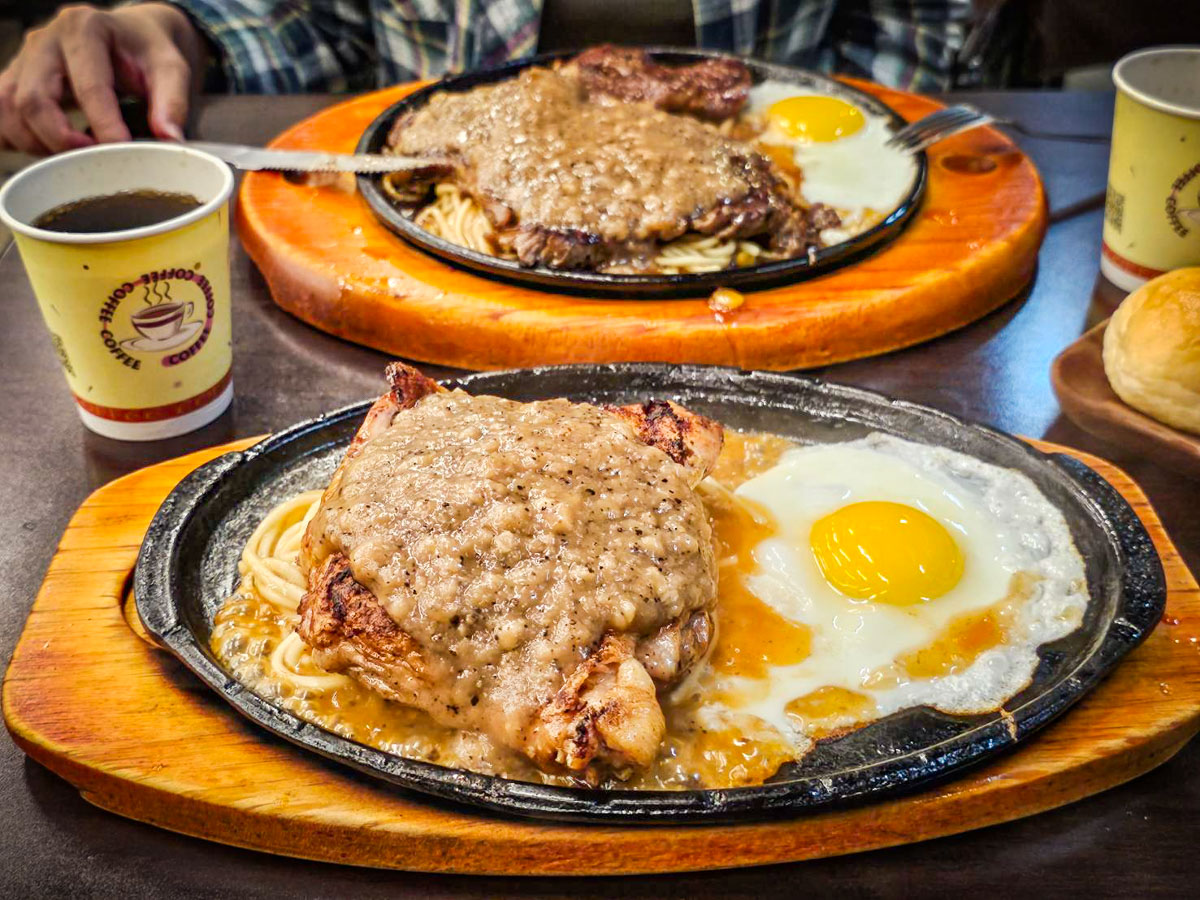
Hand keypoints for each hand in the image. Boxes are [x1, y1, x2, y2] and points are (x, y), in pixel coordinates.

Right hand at [0, 3, 207, 154]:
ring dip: (37, 144)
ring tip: (75, 158)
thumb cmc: (147, 51)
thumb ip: (173, 102)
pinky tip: (48, 151)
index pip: (88, 87)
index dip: (104, 126)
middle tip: (95, 162)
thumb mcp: (171, 68)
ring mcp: (25, 60)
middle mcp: (45, 41)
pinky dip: (18, 139)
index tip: (122, 153)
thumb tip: (170, 140)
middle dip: (62, 140)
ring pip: (8, 110)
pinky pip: (0, 113)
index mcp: (84, 29)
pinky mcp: (17, 80)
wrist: (130, 35)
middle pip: (32, 100)